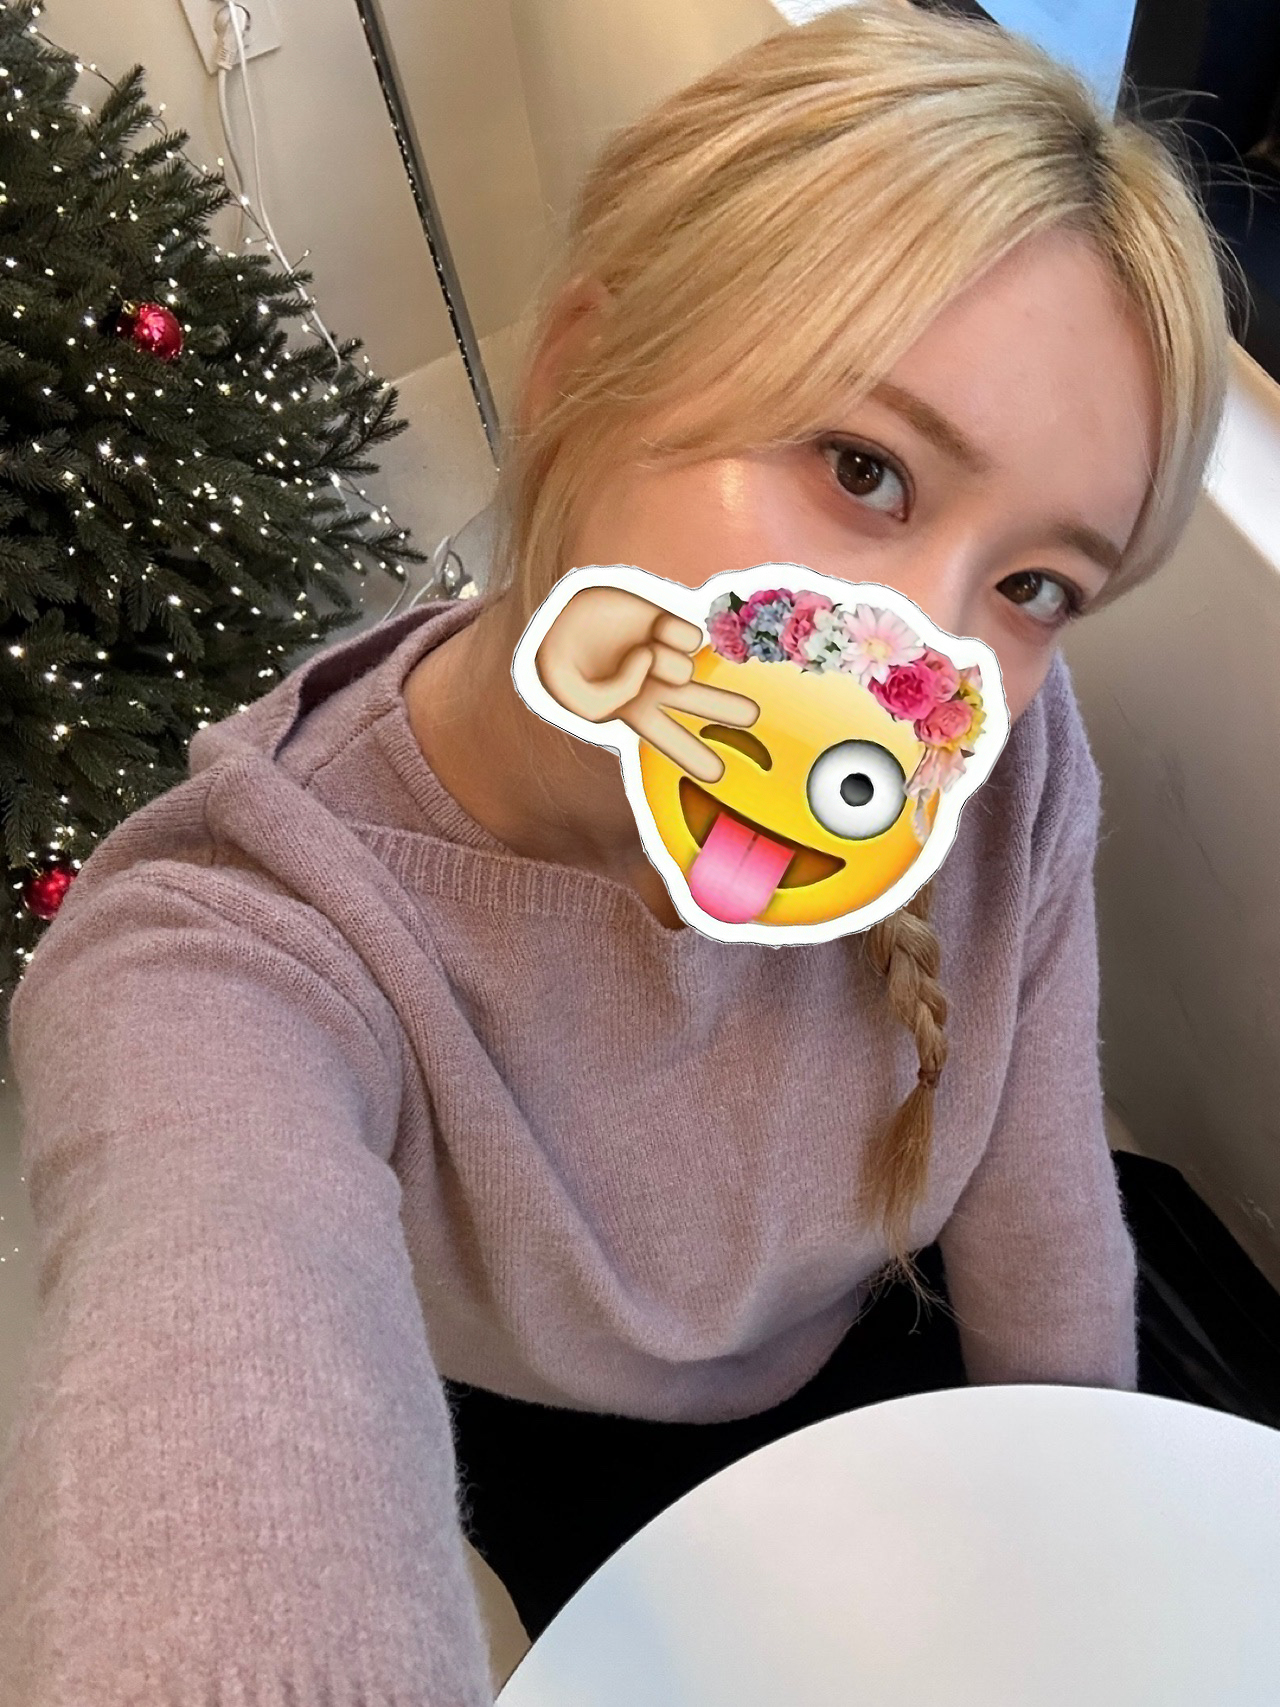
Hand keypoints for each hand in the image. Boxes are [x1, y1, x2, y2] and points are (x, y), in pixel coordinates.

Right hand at [534, 585, 757, 782]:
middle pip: (705, 703)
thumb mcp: (578, 698)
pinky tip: (651, 631)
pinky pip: (688, 638)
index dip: (694, 758)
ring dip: (661, 664)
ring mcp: (666, 654)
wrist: (555, 618)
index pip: (671, 742)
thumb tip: (651, 662)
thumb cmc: (562, 665)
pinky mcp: (668, 623)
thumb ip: (614, 695)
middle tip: (752, 716)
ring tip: (639, 655)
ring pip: (690, 670)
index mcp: (638, 712)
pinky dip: (669, 634)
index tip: (717, 776)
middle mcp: (658, 686)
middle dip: (727, 708)